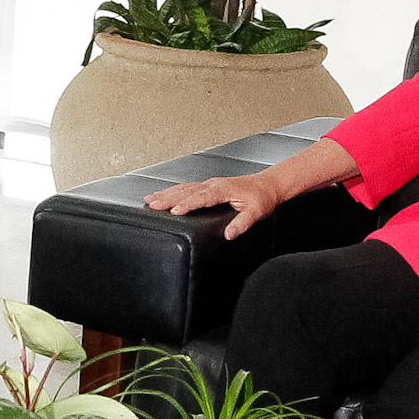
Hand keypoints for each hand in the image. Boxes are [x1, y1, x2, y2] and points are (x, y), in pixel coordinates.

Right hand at [144, 139, 361, 237]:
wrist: (268, 185)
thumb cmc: (262, 198)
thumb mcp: (256, 212)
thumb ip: (242, 223)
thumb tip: (229, 234)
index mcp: (223, 189)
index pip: (201, 197)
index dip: (187, 204)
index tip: (174, 211)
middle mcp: (213, 184)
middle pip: (186, 191)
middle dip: (168, 197)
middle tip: (151, 204)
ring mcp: (210, 184)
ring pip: (184, 188)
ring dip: (167, 193)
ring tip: (150, 199)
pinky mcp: (209, 186)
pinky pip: (187, 187)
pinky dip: (174, 191)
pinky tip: (165, 195)